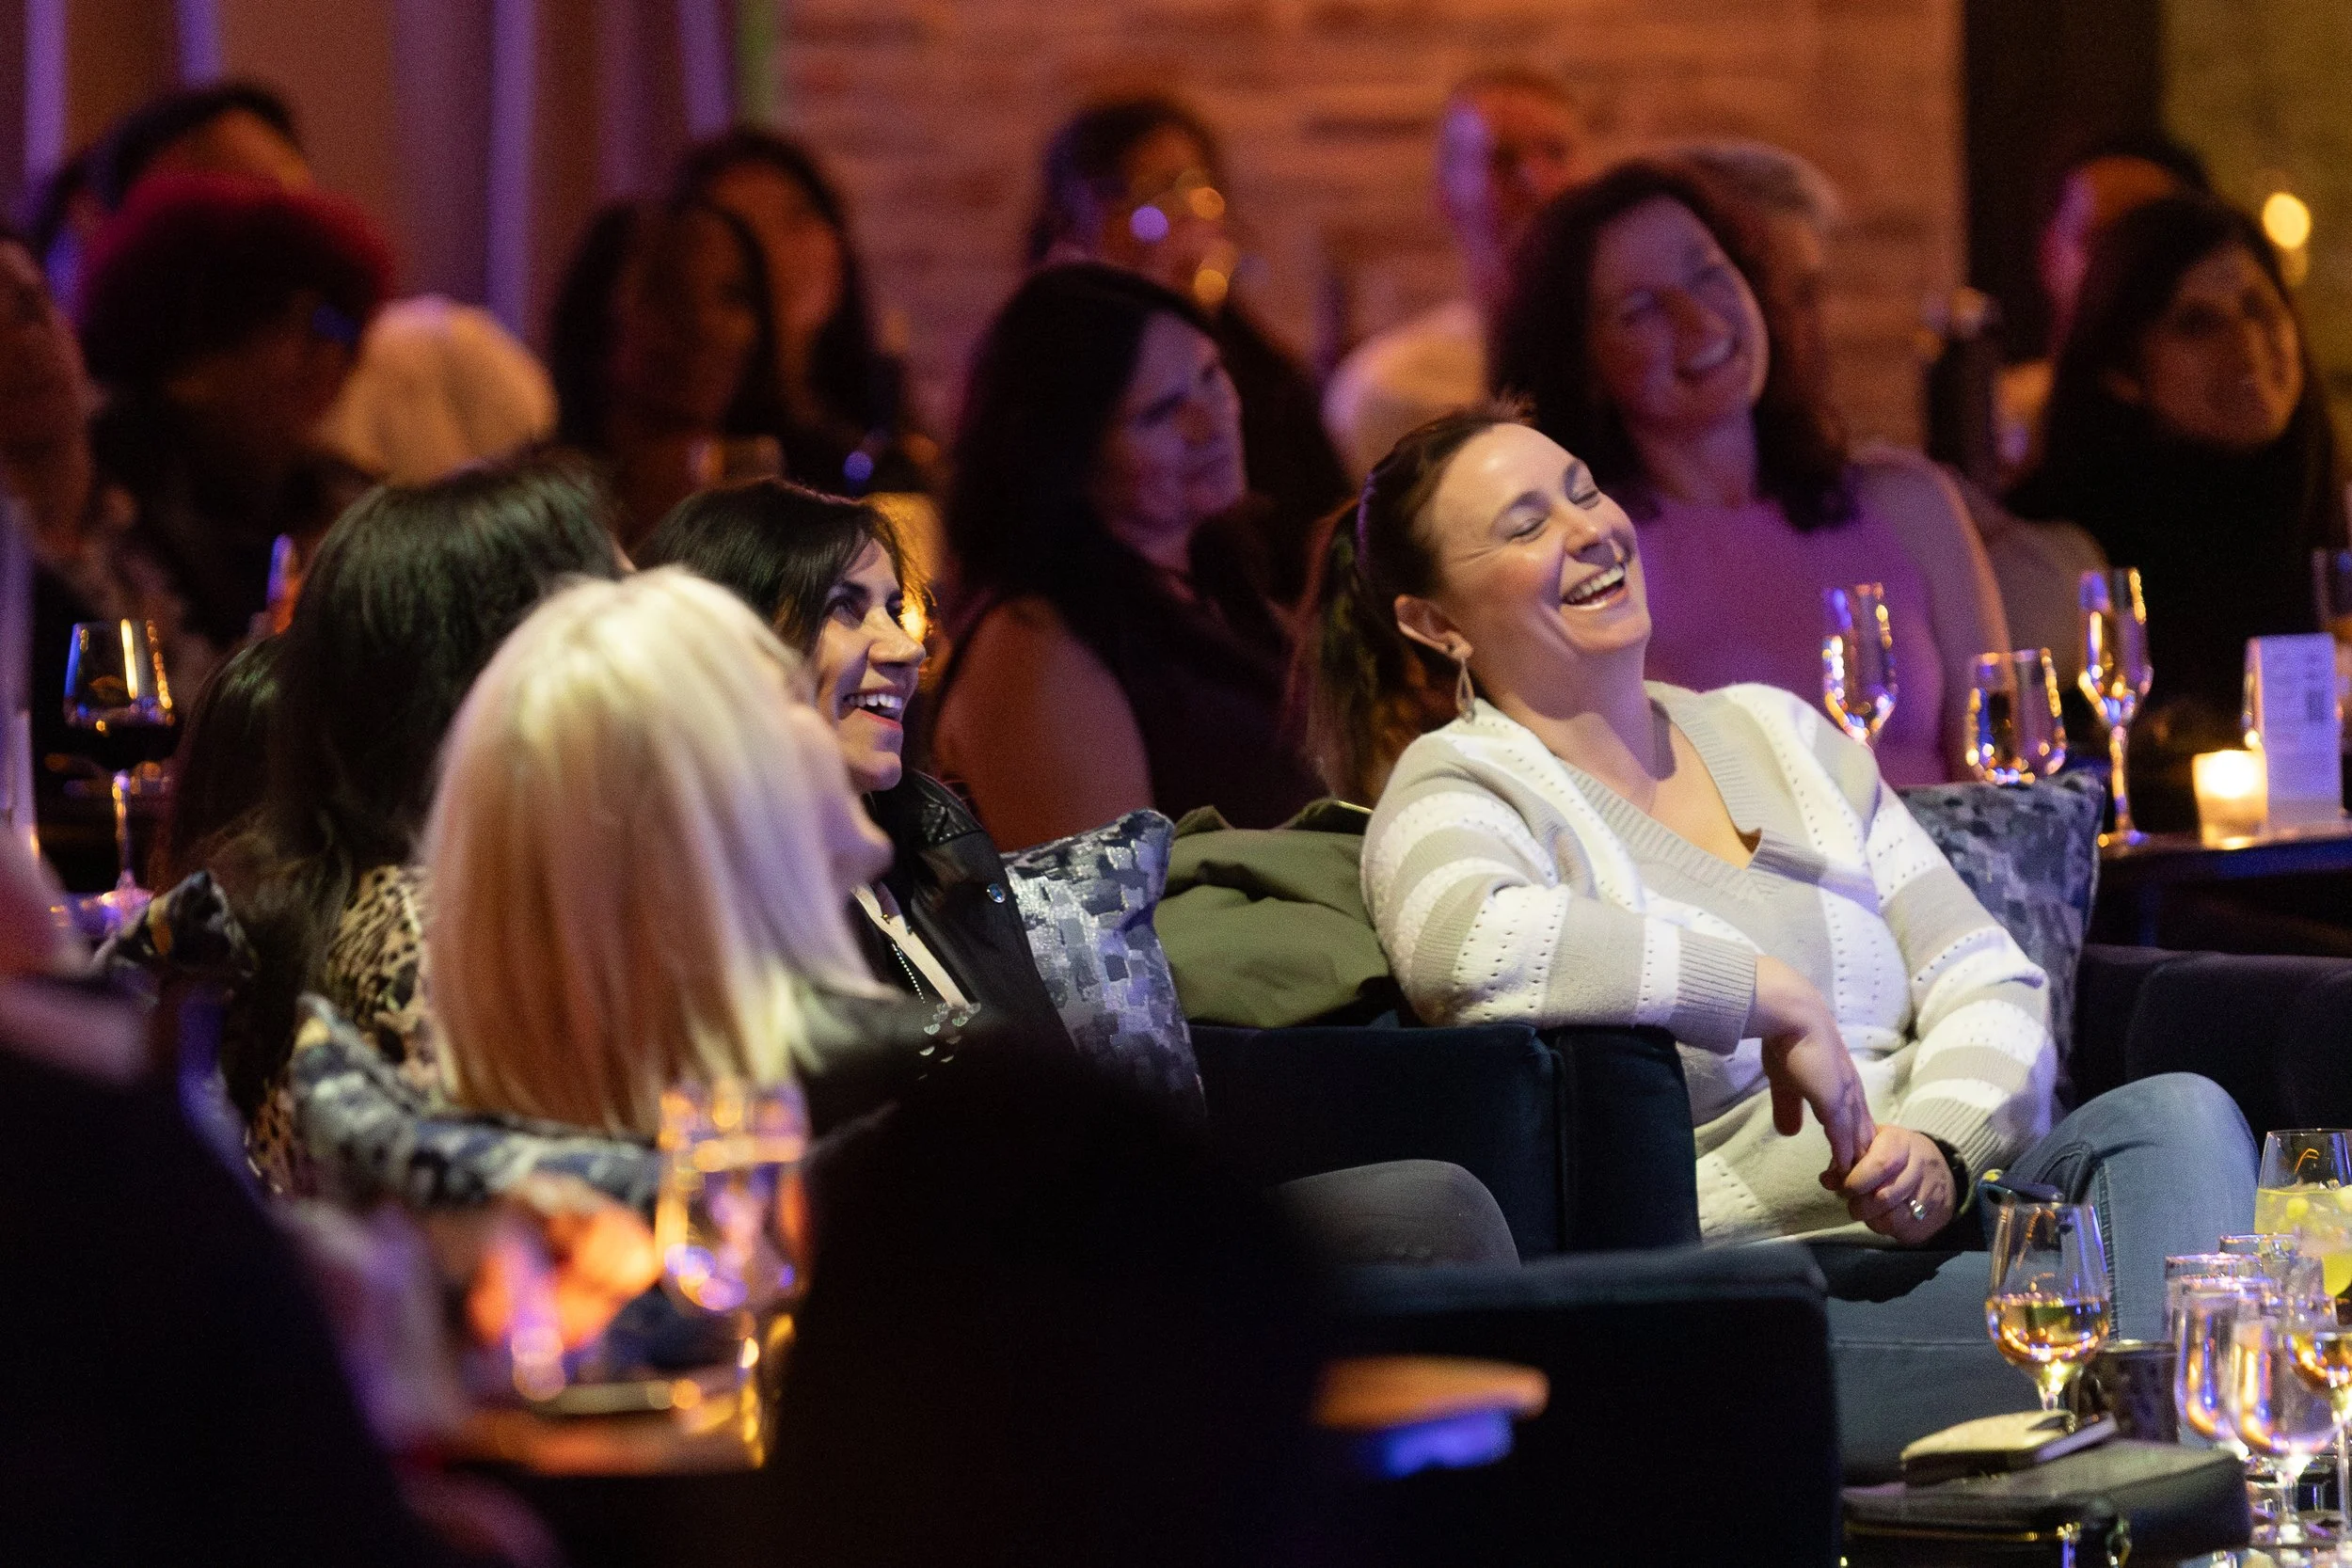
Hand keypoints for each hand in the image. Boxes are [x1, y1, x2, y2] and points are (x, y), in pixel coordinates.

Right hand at [1748, 955, 1875, 1179]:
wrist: (1792, 1016)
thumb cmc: (1787, 1040)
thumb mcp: (1785, 1081)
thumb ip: (1789, 1108)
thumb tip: (1790, 1134)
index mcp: (1844, 1086)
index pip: (1855, 1125)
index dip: (1853, 1146)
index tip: (1847, 1168)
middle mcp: (1852, 1094)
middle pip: (1865, 1138)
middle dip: (1861, 1163)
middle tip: (1856, 1188)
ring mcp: (1846, 1100)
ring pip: (1859, 1143)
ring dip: (1856, 1167)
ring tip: (1852, 1190)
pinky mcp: (1835, 1104)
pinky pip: (1844, 1140)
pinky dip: (1845, 1160)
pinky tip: (1843, 1174)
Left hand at [1838, 1126, 1955, 1243]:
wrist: (1936, 1169)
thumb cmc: (1892, 1154)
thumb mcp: (1870, 1146)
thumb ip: (1847, 1161)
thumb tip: (1826, 1180)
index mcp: (1901, 1143)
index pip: (1881, 1165)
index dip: (1857, 1181)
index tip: (1845, 1188)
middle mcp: (1920, 1167)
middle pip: (1885, 1196)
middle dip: (1860, 1205)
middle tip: (1853, 1202)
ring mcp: (1931, 1193)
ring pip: (1894, 1218)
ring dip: (1872, 1219)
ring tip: (1866, 1211)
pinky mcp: (1935, 1217)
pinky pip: (1904, 1231)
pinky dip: (1886, 1228)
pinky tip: (1882, 1217)